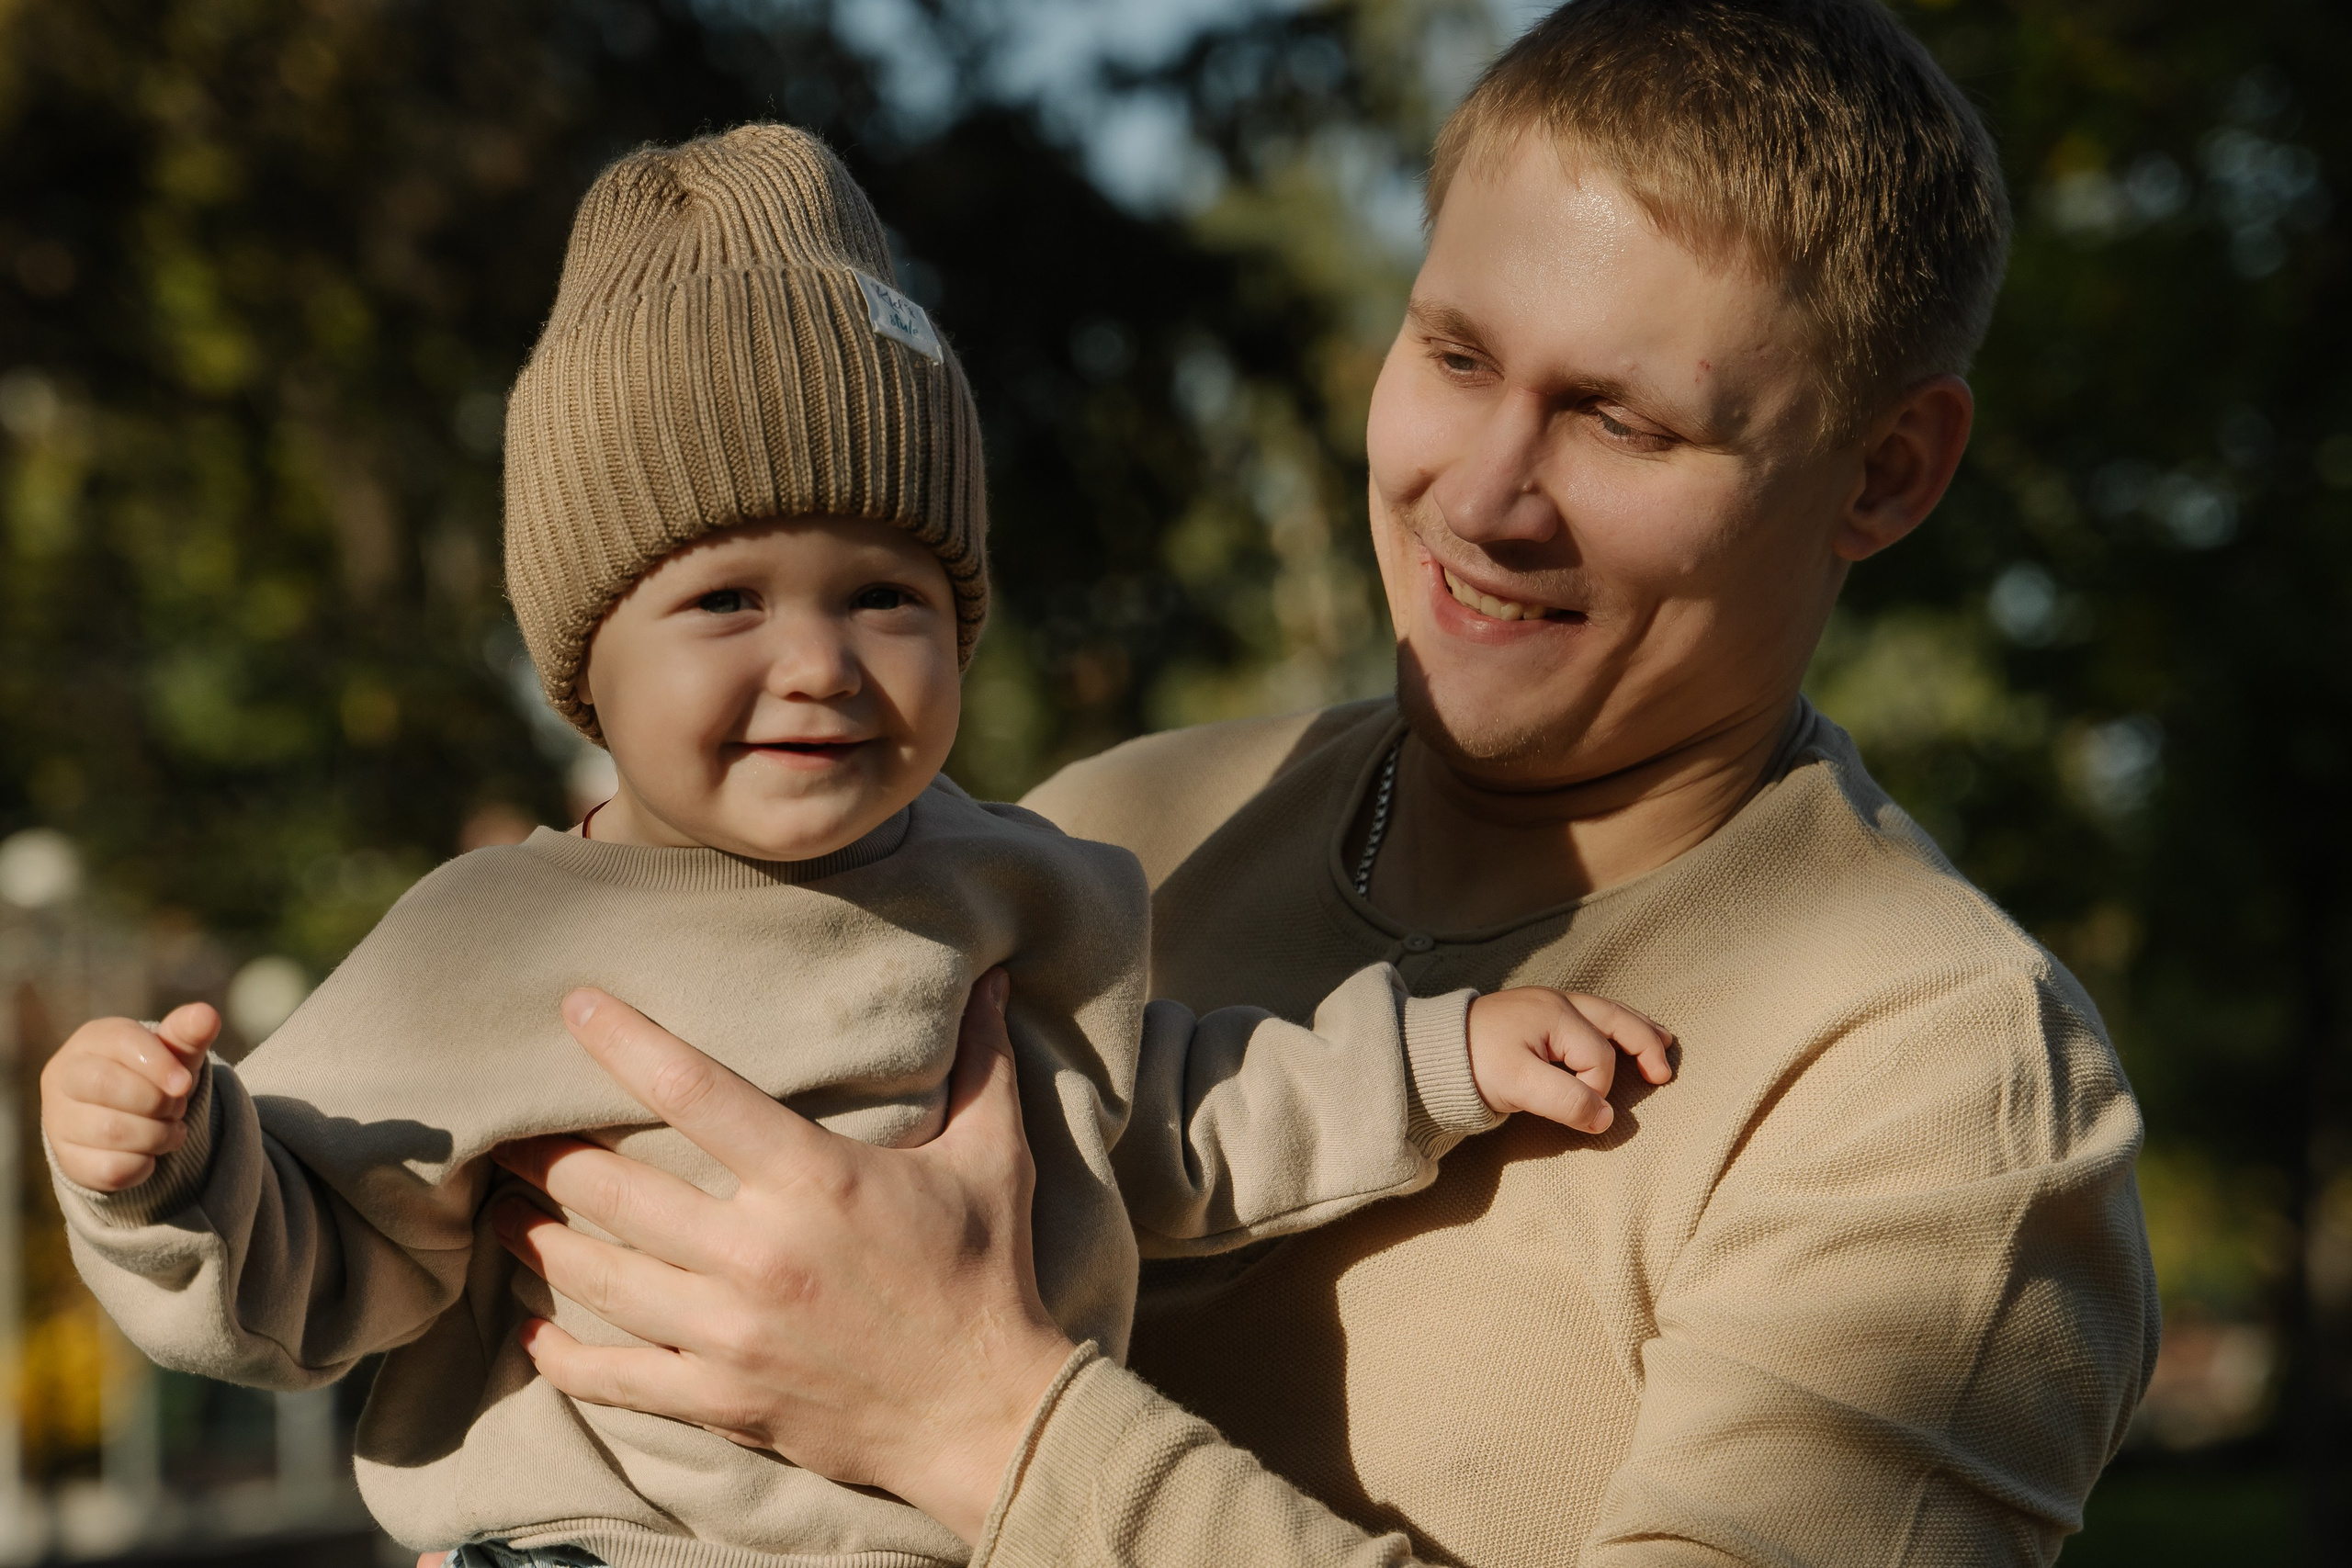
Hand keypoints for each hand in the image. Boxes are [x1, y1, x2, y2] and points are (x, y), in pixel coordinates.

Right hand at [40, 1003, 217, 1191]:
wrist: (131, 1116)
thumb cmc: (154, 1073)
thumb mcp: (175, 1051)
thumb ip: (189, 1033)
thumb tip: (207, 1015)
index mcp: (92, 1041)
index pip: (121, 1043)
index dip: (160, 1064)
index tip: (186, 1084)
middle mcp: (64, 1076)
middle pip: (106, 1086)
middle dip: (157, 1101)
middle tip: (177, 1106)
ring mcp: (59, 1119)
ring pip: (111, 1132)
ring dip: (157, 1135)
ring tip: (171, 1129)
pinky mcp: (67, 1159)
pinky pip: (109, 1169)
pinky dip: (143, 1165)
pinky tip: (151, 1155)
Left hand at [487, 970, 1074, 1544]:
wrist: (986, 1414)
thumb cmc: (987, 1273)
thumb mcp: (995, 1157)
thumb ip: (985, 1063)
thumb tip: (995, 977)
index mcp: (815, 1180)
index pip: (695, 1090)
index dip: (624, 1041)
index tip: (574, 1004)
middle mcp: (758, 1253)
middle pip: (612, 1187)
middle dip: (544, 1150)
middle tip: (509, 1125)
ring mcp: (729, 1334)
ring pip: (595, 1275)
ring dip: (533, 1235)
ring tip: (501, 1206)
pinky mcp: (719, 1398)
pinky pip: (610, 1377)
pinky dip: (558, 1353)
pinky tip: (530, 1325)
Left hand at [1466, 988, 1673, 1133]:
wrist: (1432, 1050)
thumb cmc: (1474, 1065)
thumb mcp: (1518, 1086)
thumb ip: (1565, 1100)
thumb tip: (1606, 1118)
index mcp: (1556, 1015)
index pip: (1598, 1058)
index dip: (1594, 1089)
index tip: (1577, 1110)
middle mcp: (1559, 1002)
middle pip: (1615, 1020)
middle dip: (1643, 1044)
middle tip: (1664, 1075)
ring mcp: (1550, 1004)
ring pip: (1608, 1013)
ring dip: (1636, 1030)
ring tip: (1662, 1043)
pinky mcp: (1541, 1015)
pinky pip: (1592, 1016)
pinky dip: (1615, 1026)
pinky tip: (1624, 1034)